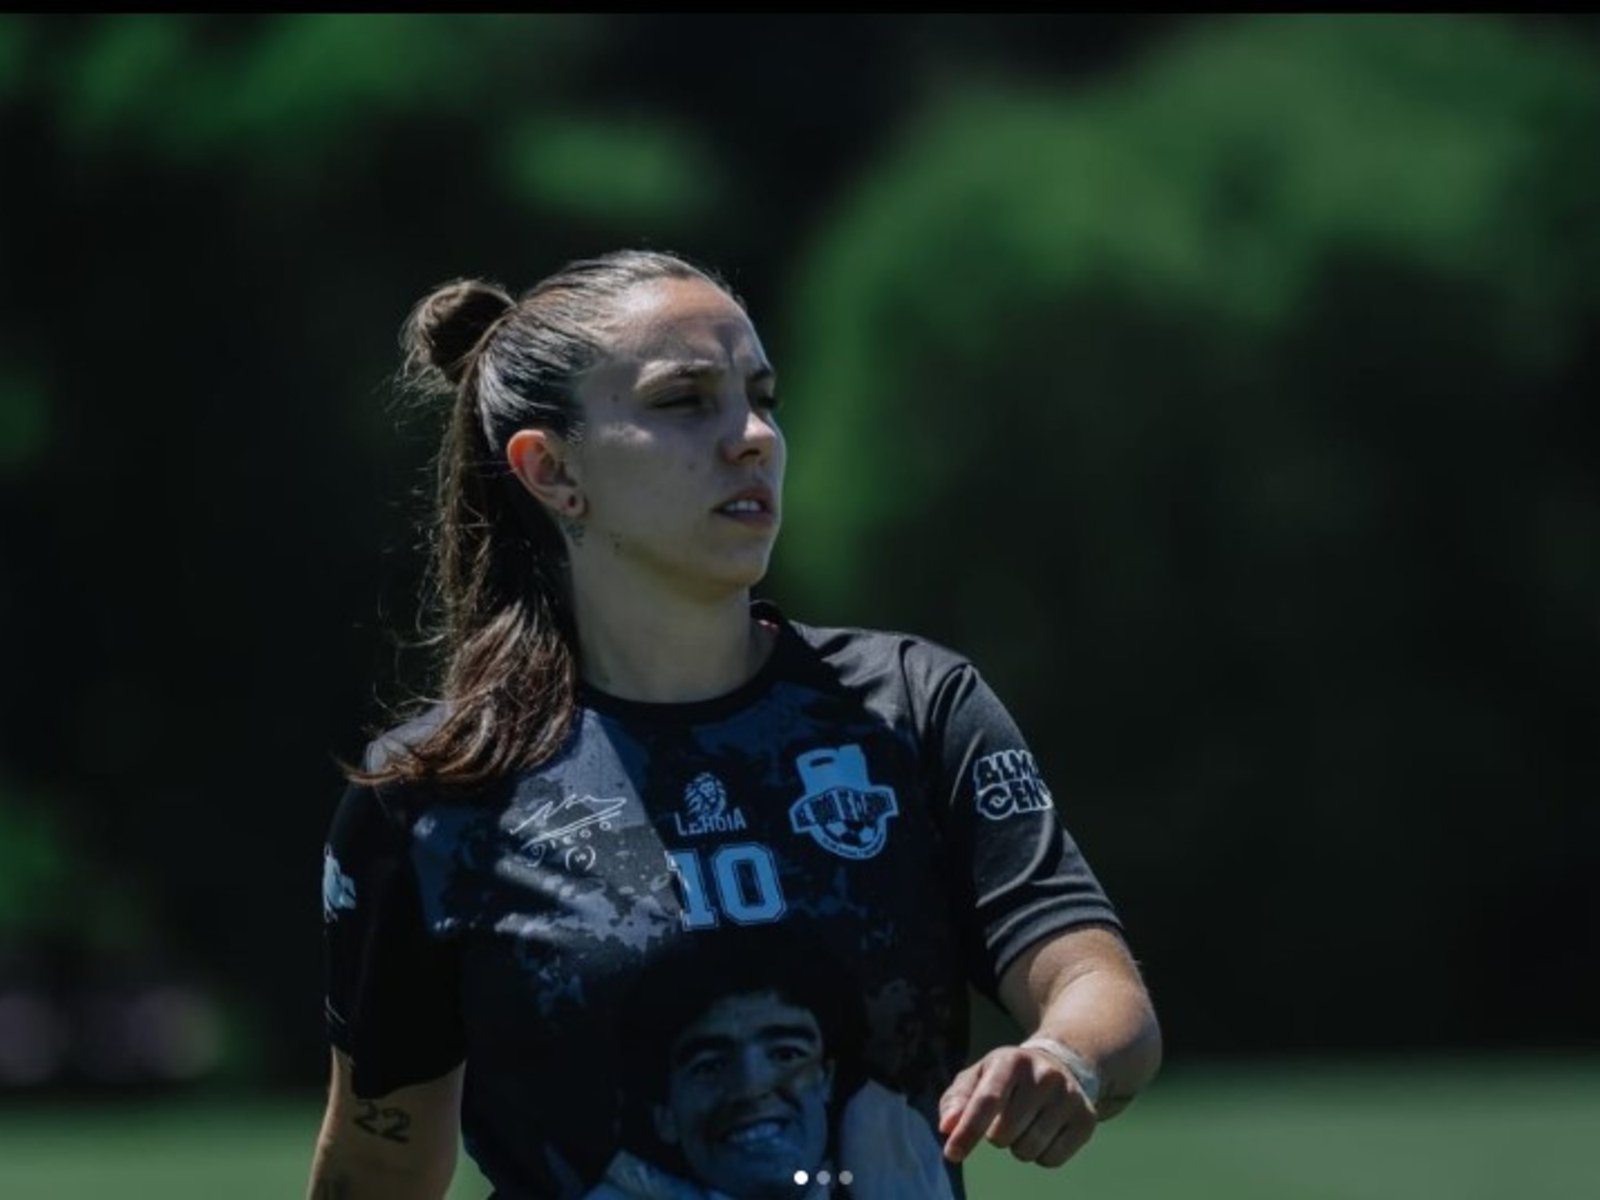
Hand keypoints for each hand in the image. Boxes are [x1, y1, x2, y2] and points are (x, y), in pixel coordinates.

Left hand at [936, 1044, 1096, 1167]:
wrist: (1059, 1065)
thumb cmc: (1007, 1077)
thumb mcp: (978, 1077)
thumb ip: (956, 1100)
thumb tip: (948, 1127)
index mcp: (1011, 1060)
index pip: (986, 1101)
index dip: (967, 1131)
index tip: (952, 1154)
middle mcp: (1044, 1075)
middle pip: (1004, 1133)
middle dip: (996, 1136)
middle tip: (1005, 1119)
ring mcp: (1069, 1097)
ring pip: (1028, 1150)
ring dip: (1018, 1146)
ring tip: (1025, 1124)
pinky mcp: (1086, 1119)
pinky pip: (1051, 1159)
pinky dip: (1041, 1155)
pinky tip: (1044, 1132)